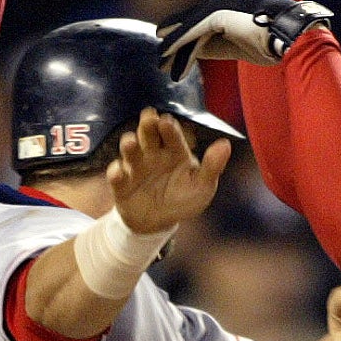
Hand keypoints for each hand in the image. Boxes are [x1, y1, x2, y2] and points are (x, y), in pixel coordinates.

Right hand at [108, 109, 229, 235]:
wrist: (157, 223)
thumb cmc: (182, 199)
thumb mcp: (202, 186)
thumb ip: (212, 167)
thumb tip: (225, 144)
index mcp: (174, 152)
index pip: (172, 136)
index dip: (170, 129)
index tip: (167, 122)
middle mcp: (153, 154)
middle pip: (149, 135)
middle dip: (147, 125)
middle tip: (149, 116)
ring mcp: (136, 167)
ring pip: (131, 152)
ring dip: (129, 145)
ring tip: (130, 142)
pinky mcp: (122, 184)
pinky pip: (117, 177)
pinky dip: (115, 173)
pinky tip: (118, 172)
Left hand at [158, 0, 333, 79]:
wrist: (292, 33)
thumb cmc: (274, 41)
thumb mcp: (240, 45)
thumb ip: (217, 45)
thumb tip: (195, 53)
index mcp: (230, 3)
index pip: (202, 22)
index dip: (186, 39)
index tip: (173, 53)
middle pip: (192, 23)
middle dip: (175, 42)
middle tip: (161, 59)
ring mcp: (220, 4)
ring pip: (190, 29)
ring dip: (174, 48)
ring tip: (161, 64)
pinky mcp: (218, 14)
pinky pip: (193, 33)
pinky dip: (179, 46)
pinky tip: (167, 56)